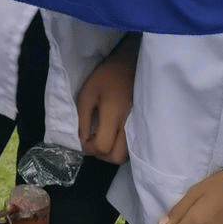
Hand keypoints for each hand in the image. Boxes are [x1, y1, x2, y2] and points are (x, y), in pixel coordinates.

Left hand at [76, 34, 138, 163]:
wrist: (130, 65)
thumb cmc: (106, 76)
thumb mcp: (87, 93)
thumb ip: (83, 119)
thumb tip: (81, 140)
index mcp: (114, 114)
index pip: (102, 146)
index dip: (89, 148)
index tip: (82, 139)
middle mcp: (129, 126)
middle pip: (116, 157)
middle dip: (100, 154)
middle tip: (92, 141)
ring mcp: (137, 128)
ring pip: (125, 155)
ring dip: (110, 152)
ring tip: (101, 137)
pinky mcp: (140, 127)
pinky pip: (130, 147)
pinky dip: (119, 146)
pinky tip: (111, 133)